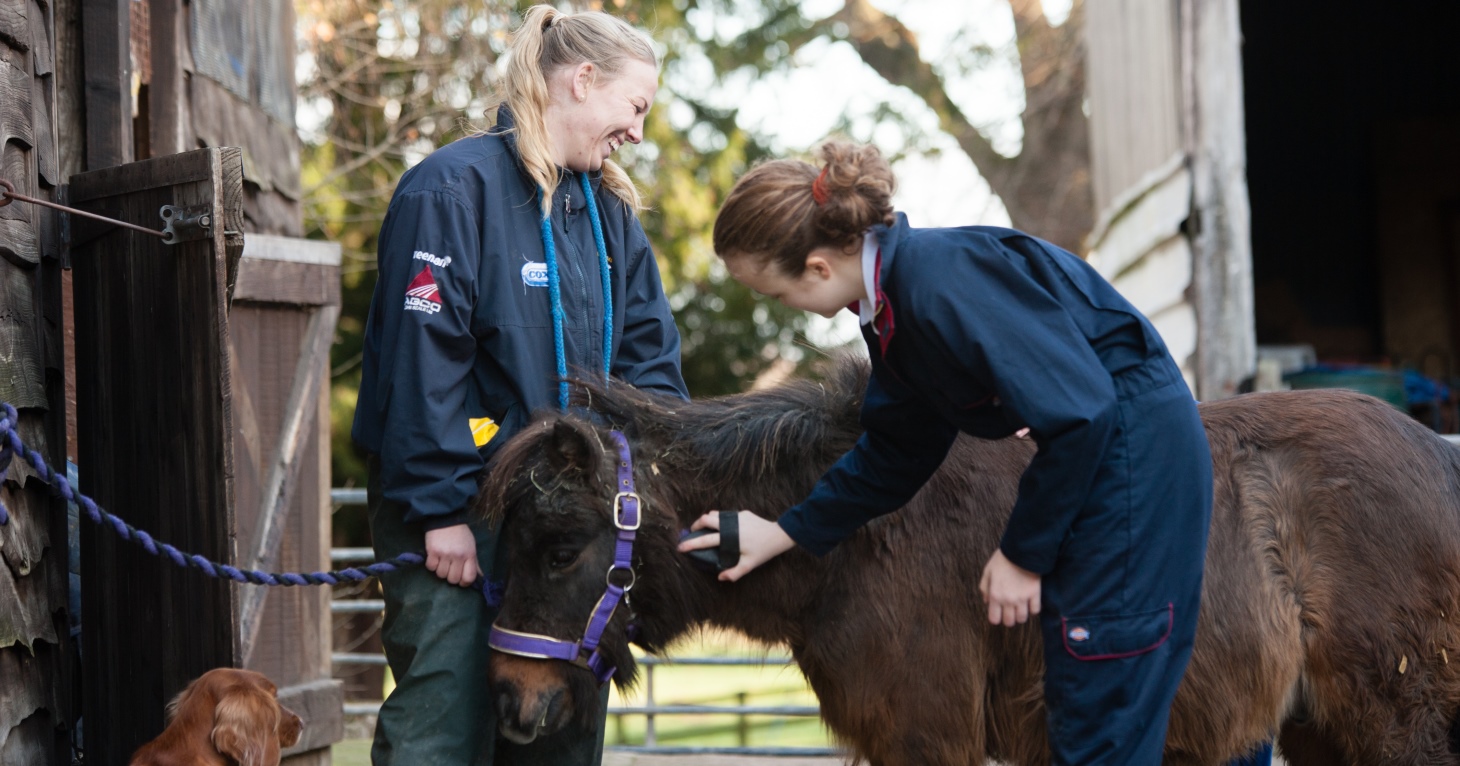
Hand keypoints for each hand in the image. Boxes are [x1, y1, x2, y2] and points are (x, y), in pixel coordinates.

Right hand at [424, 524, 479, 585]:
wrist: (446, 518)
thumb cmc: (460, 534)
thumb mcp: (471, 546)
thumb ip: (474, 562)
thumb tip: (480, 577)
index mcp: (470, 554)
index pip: (469, 577)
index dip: (465, 583)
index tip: (461, 581)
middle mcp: (458, 556)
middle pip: (453, 579)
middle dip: (451, 577)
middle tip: (450, 569)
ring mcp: (445, 554)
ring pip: (441, 575)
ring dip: (441, 571)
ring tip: (442, 562)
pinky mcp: (432, 551)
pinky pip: (431, 568)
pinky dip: (432, 565)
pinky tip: (435, 558)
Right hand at [677, 510, 795, 582]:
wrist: (778, 535)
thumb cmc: (763, 551)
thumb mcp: (749, 565)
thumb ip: (734, 572)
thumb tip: (720, 577)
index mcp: (729, 538)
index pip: (705, 540)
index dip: (691, 544)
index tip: (680, 547)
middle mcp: (730, 524)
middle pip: (706, 519)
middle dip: (696, 524)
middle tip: (692, 532)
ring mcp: (736, 516)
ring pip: (716, 514)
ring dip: (708, 520)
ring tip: (706, 528)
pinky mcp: (743, 513)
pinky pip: (727, 515)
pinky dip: (721, 519)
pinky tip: (725, 527)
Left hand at [978, 549, 1040, 626]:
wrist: (1021, 551)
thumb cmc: (1002, 560)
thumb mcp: (987, 572)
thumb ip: (984, 588)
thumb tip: (986, 602)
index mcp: (995, 595)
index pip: (994, 619)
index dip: (996, 618)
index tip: (998, 613)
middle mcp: (1008, 600)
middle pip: (1009, 622)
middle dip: (1009, 619)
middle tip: (1010, 611)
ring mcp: (1022, 598)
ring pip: (1022, 618)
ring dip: (1021, 615)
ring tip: (1020, 608)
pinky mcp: (1035, 594)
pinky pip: (1035, 610)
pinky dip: (1033, 609)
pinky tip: (1030, 603)